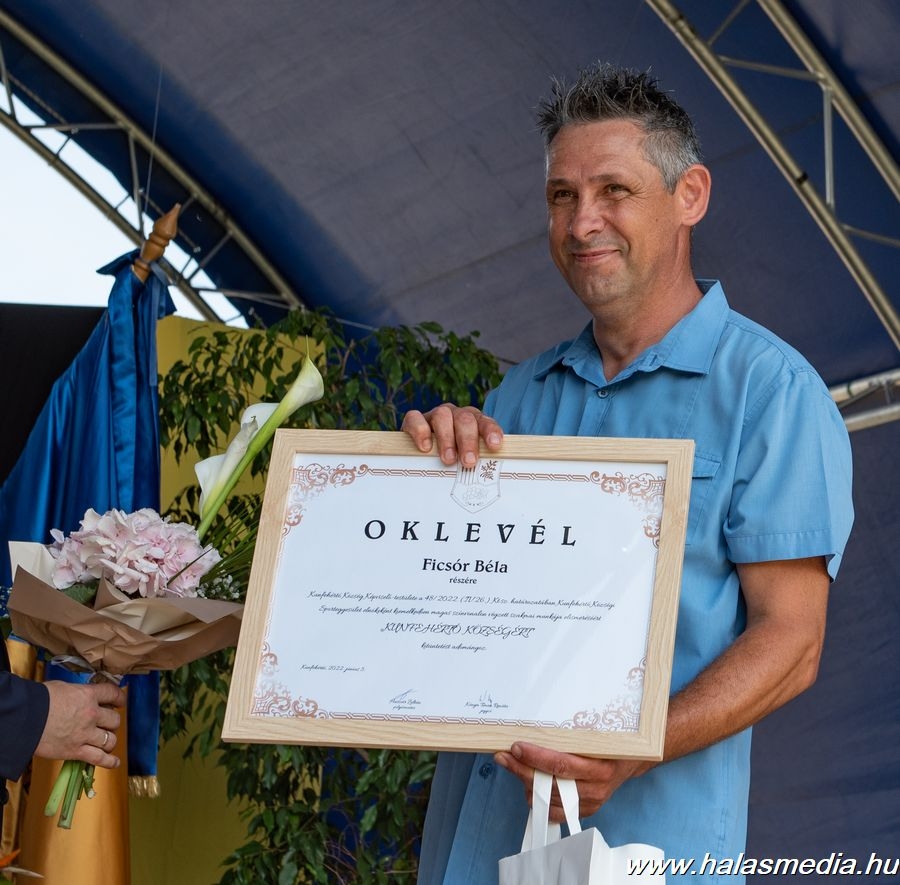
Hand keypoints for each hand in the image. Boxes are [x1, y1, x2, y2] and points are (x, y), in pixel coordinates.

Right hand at [35, 680, 125, 769]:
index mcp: (89, 696)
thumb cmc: (40, 700)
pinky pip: (99, 758)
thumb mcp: (63, 688)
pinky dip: (109, 761)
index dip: (119, 698)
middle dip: (112, 722)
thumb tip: (82, 696)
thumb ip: (78, 693)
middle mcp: (91, 715)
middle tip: (106, 724)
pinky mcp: (76, 751)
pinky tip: (114, 762)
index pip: (113, 694)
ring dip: (109, 740)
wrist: (25, 718)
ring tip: (106, 741)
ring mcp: (85, 734)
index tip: (120, 702)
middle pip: (114, 720)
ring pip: (110, 740)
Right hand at [401, 403, 502, 466]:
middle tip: (468, 462)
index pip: (485, 422)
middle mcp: (456, 415)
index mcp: (474, 422)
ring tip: (448, 460)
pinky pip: (415, 418)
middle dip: (468, 441)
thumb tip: (487, 480)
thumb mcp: (466, 461)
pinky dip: (420, 431)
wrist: (421, 460)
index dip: (490, 432)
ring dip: (447, 438)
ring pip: (442, 416)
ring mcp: (435, 416)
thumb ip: (477, 463)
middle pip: (465, 419)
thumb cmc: (452, 463)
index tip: (494, 446)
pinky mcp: (413, 421)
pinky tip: (425, 447)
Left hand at [494, 741, 649, 821]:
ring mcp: (590, 803)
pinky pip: (555, 812)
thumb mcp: (597, 734)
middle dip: (522, 769)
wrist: (630, 761)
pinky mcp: (585, 811)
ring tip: (514, 766)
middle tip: (504, 756)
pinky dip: (539, 800)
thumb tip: (536, 727)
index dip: (536, 757)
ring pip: (549, 799)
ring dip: (527, 784)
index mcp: (600, 766)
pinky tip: (529, 786)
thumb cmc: (610, 743)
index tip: (516, 747)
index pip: (561, 764)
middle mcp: (595, 788)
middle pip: (550, 784)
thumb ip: (572, 736)